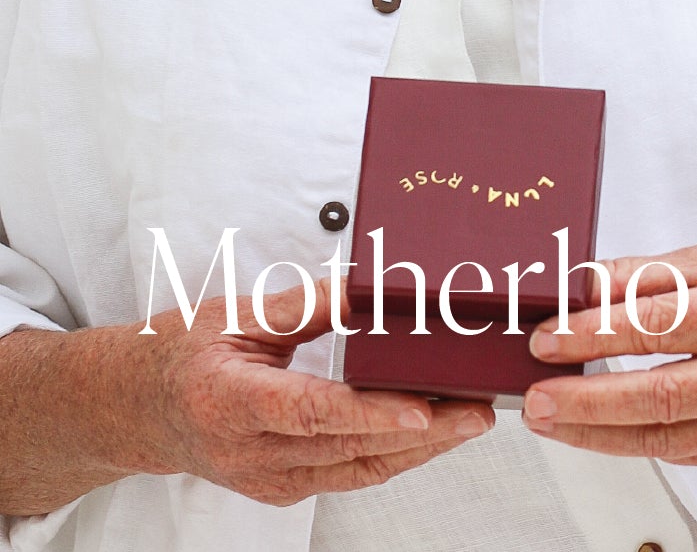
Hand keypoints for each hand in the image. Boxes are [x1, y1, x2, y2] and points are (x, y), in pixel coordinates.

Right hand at [125, 279, 492, 504]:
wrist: (139, 408)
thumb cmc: (181, 353)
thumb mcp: (236, 315)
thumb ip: (304, 306)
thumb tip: (366, 286)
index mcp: (232, 402)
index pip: (313, 412)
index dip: (371, 414)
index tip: (423, 409)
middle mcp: (251, 454)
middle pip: (348, 449)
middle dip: (422, 434)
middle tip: (478, 409)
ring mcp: (268, 481)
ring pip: (357, 471)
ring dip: (419, 449)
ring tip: (471, 418)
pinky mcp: (284, 489)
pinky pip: (348, 475)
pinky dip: (392, 454)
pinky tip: (429, 433)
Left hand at [521, 239, 696, 468]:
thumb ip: (646, 275)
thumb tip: (581, 284)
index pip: (663, 327)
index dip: (600, 334)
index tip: (548, 338)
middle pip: (665, 397)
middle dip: (590, 403)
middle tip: (535, 399)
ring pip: (668, 439)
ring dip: (599, 433)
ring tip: (548, 418)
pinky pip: (683, 452)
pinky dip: (634, 440)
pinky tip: (597, 427)